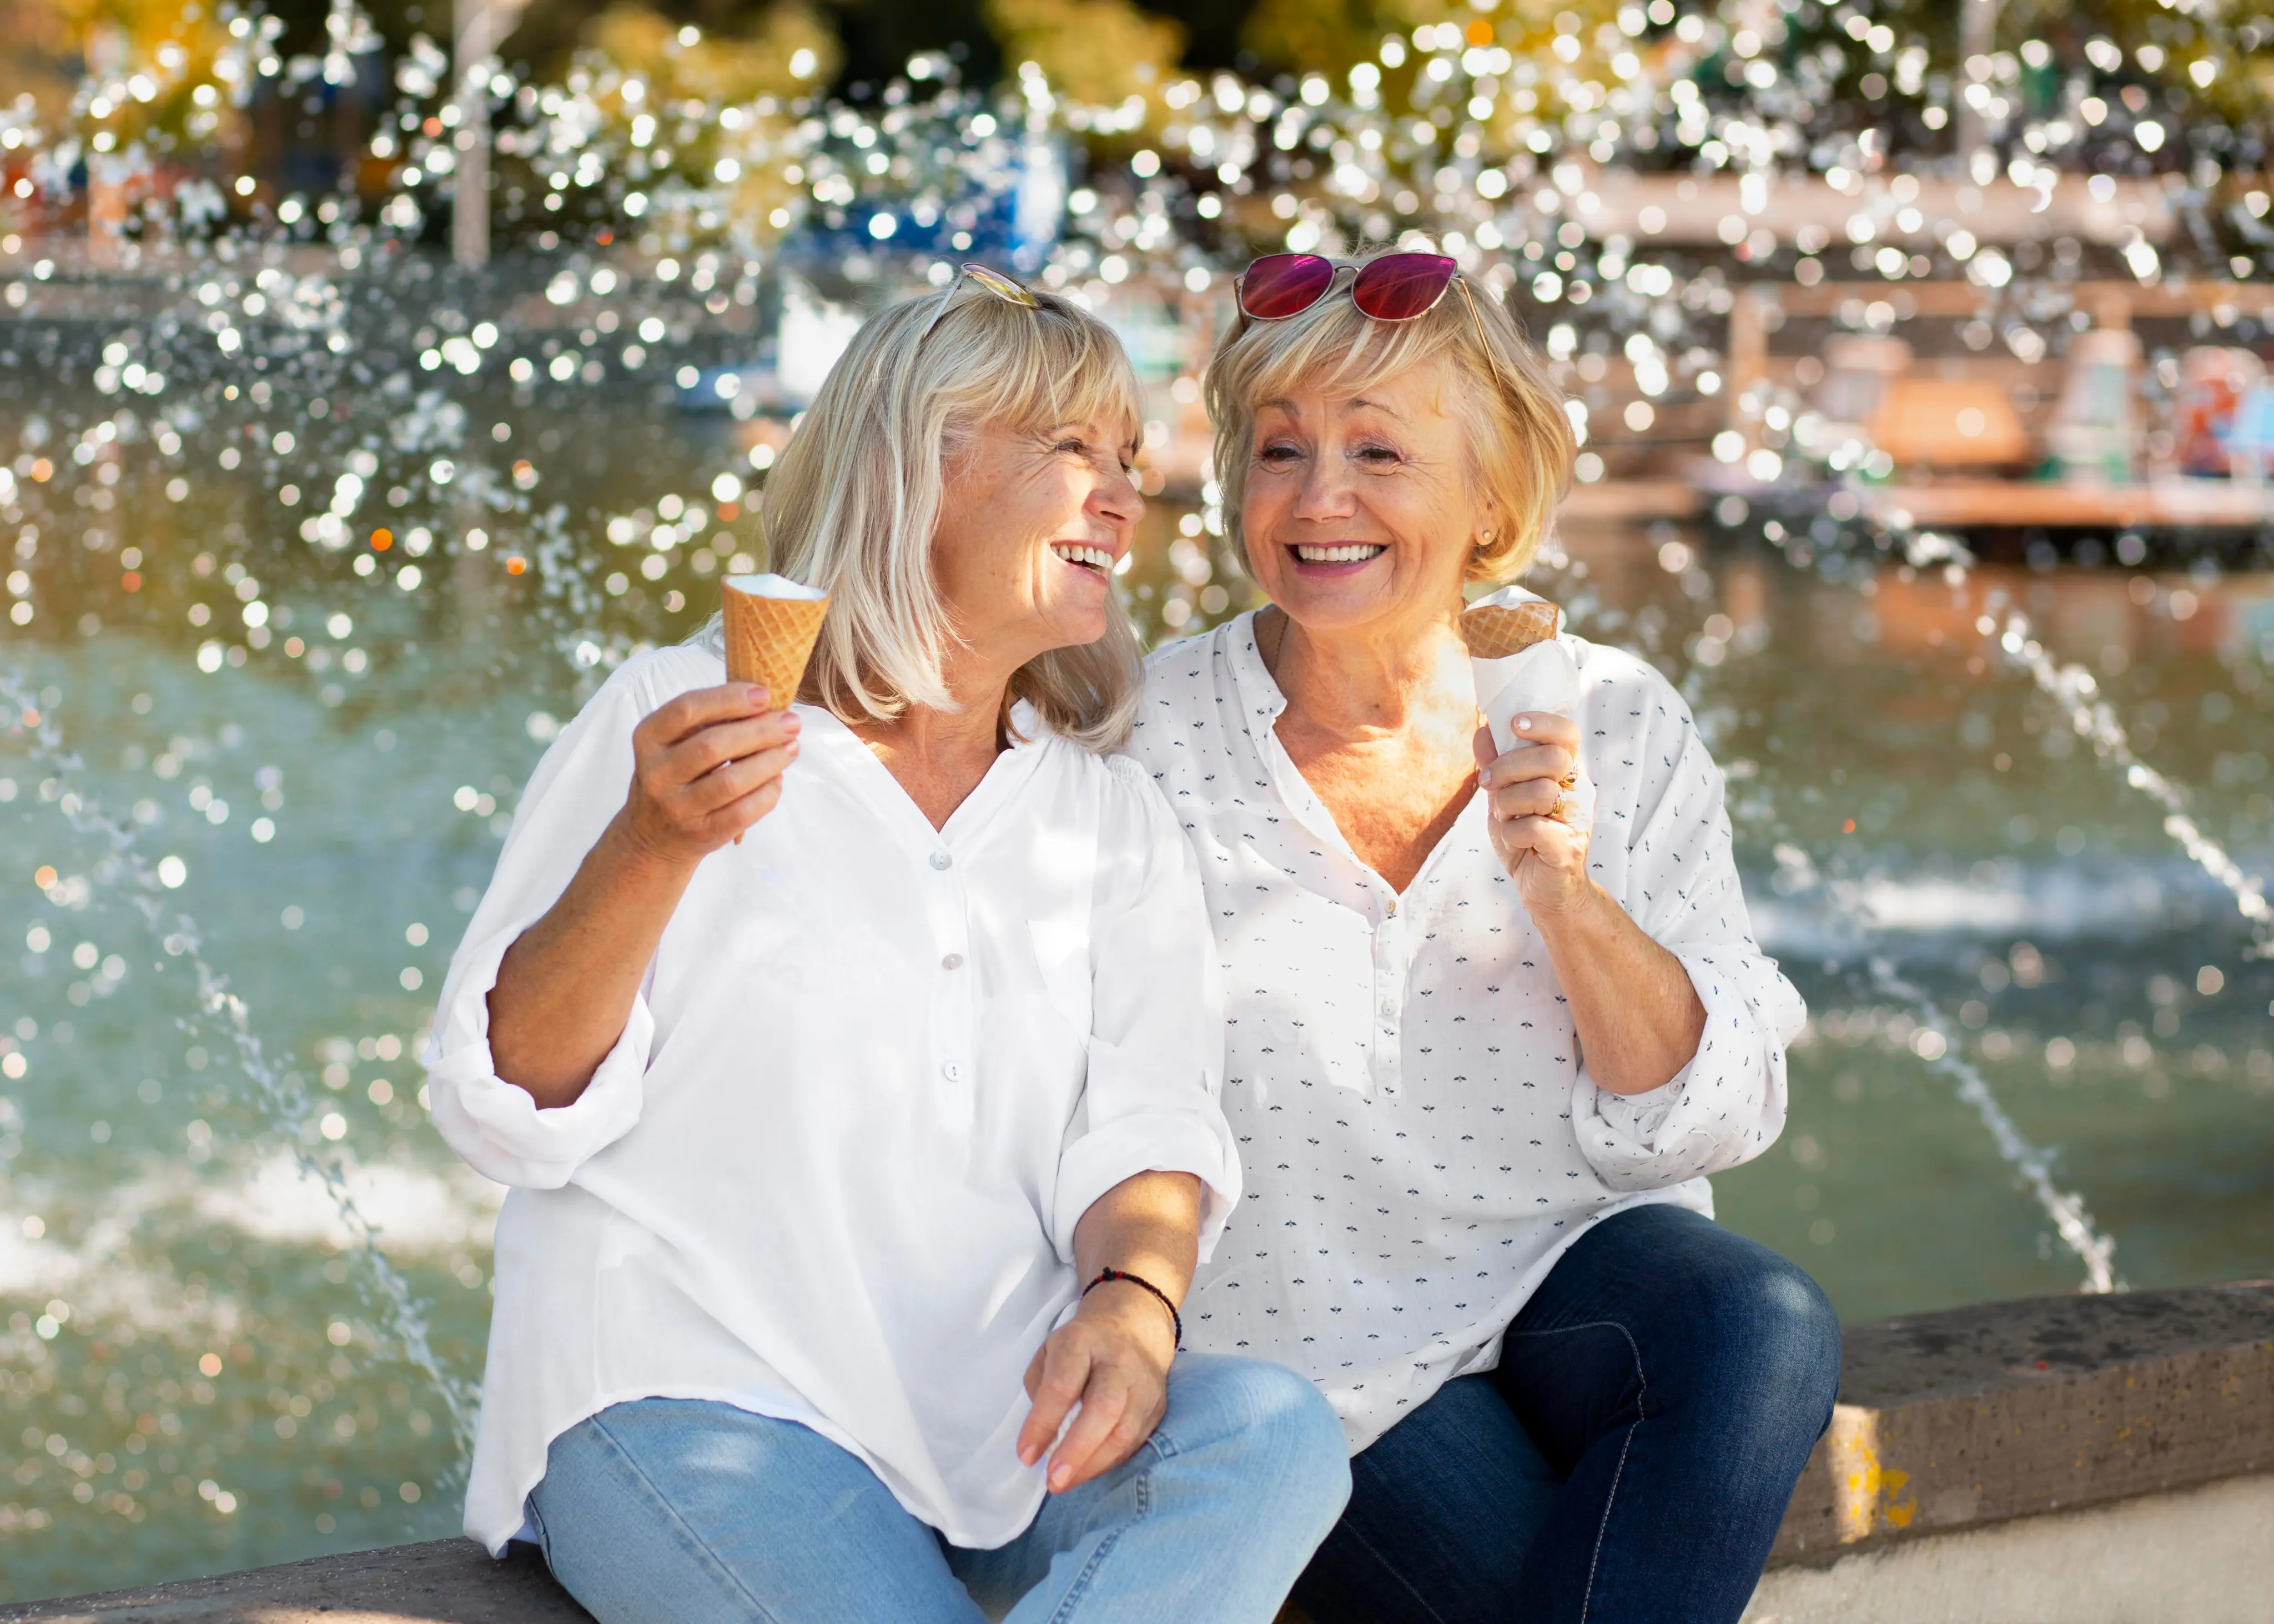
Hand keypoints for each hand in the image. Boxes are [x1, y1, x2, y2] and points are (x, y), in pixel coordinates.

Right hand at [616, 685, 799, 864]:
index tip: (764, 695)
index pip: (687, 709)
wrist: (654, 834)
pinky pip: (743, 811)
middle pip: (713, 745)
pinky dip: (767, 792)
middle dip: (760, 730)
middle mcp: (657, 773)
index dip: (728, 699)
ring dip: (770, 760)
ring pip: (731, 781)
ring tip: (792, 747)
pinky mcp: (702, 832)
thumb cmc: (677, 774)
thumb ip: (710, 720)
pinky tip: (777, 778)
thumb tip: (765, 705)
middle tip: (791, 722)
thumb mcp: (675, 742)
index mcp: (649, 738)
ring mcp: (678, 806)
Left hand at [1016, 1283, 1175, 1493]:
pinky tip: (1087, 1470)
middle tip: (1053, 1480)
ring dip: (1092, 1465)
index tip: (1026, 1454)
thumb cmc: (1081, 1347)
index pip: (1063, 1384)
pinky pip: (1135, 1442)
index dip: (1043, 1422)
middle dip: (1077, 1450)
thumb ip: (1041, 1391)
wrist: (1135, 1326)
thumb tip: (1041, 1440)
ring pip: (1125, 1431)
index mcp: (1082, 1342)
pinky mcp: (1158, 1406)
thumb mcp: (1049, 1352)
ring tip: (1065, 1482)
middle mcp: (1118, 1361)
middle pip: (1104, 1407)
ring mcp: (1144, 1384)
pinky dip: (1108, 1462)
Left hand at [1473, 712, 1590, 920]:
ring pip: (1541, 791)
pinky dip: (1513, 833)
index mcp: (1566, 773)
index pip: (1568, 734)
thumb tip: (1482, 731)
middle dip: (1509, 766)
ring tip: (1504, 817)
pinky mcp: (1567, 848)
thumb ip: (1496, 764)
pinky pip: (1534, 828)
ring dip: (1508, 803)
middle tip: (1487, 781)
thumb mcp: (1505, 797)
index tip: (1514, 723)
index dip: (1543, 723)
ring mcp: (1576, 820)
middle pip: (1552, 757)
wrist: (1545, 890)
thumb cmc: (1527, 839)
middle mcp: (1577, 792)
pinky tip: (1515, 840)